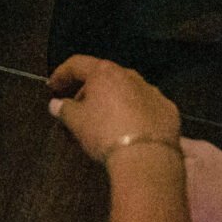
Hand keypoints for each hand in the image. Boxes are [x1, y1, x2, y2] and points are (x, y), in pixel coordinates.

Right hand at [48, 55, 181, 167]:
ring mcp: (152, 92)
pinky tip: (129, 132)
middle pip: (104, 78)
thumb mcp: (76, 122)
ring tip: (102, 124)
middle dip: (88, 92)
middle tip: (77, 111)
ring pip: (127, 92)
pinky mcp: (168, 110)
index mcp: (105, 73)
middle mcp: (130, 76)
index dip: (62, 74)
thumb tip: (56, 104)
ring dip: (112, 103)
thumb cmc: (105, 133)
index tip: (53, 87)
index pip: (78, 64)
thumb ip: (64, 109)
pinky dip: (135, 115)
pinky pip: (146, 108)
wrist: (147, 157)